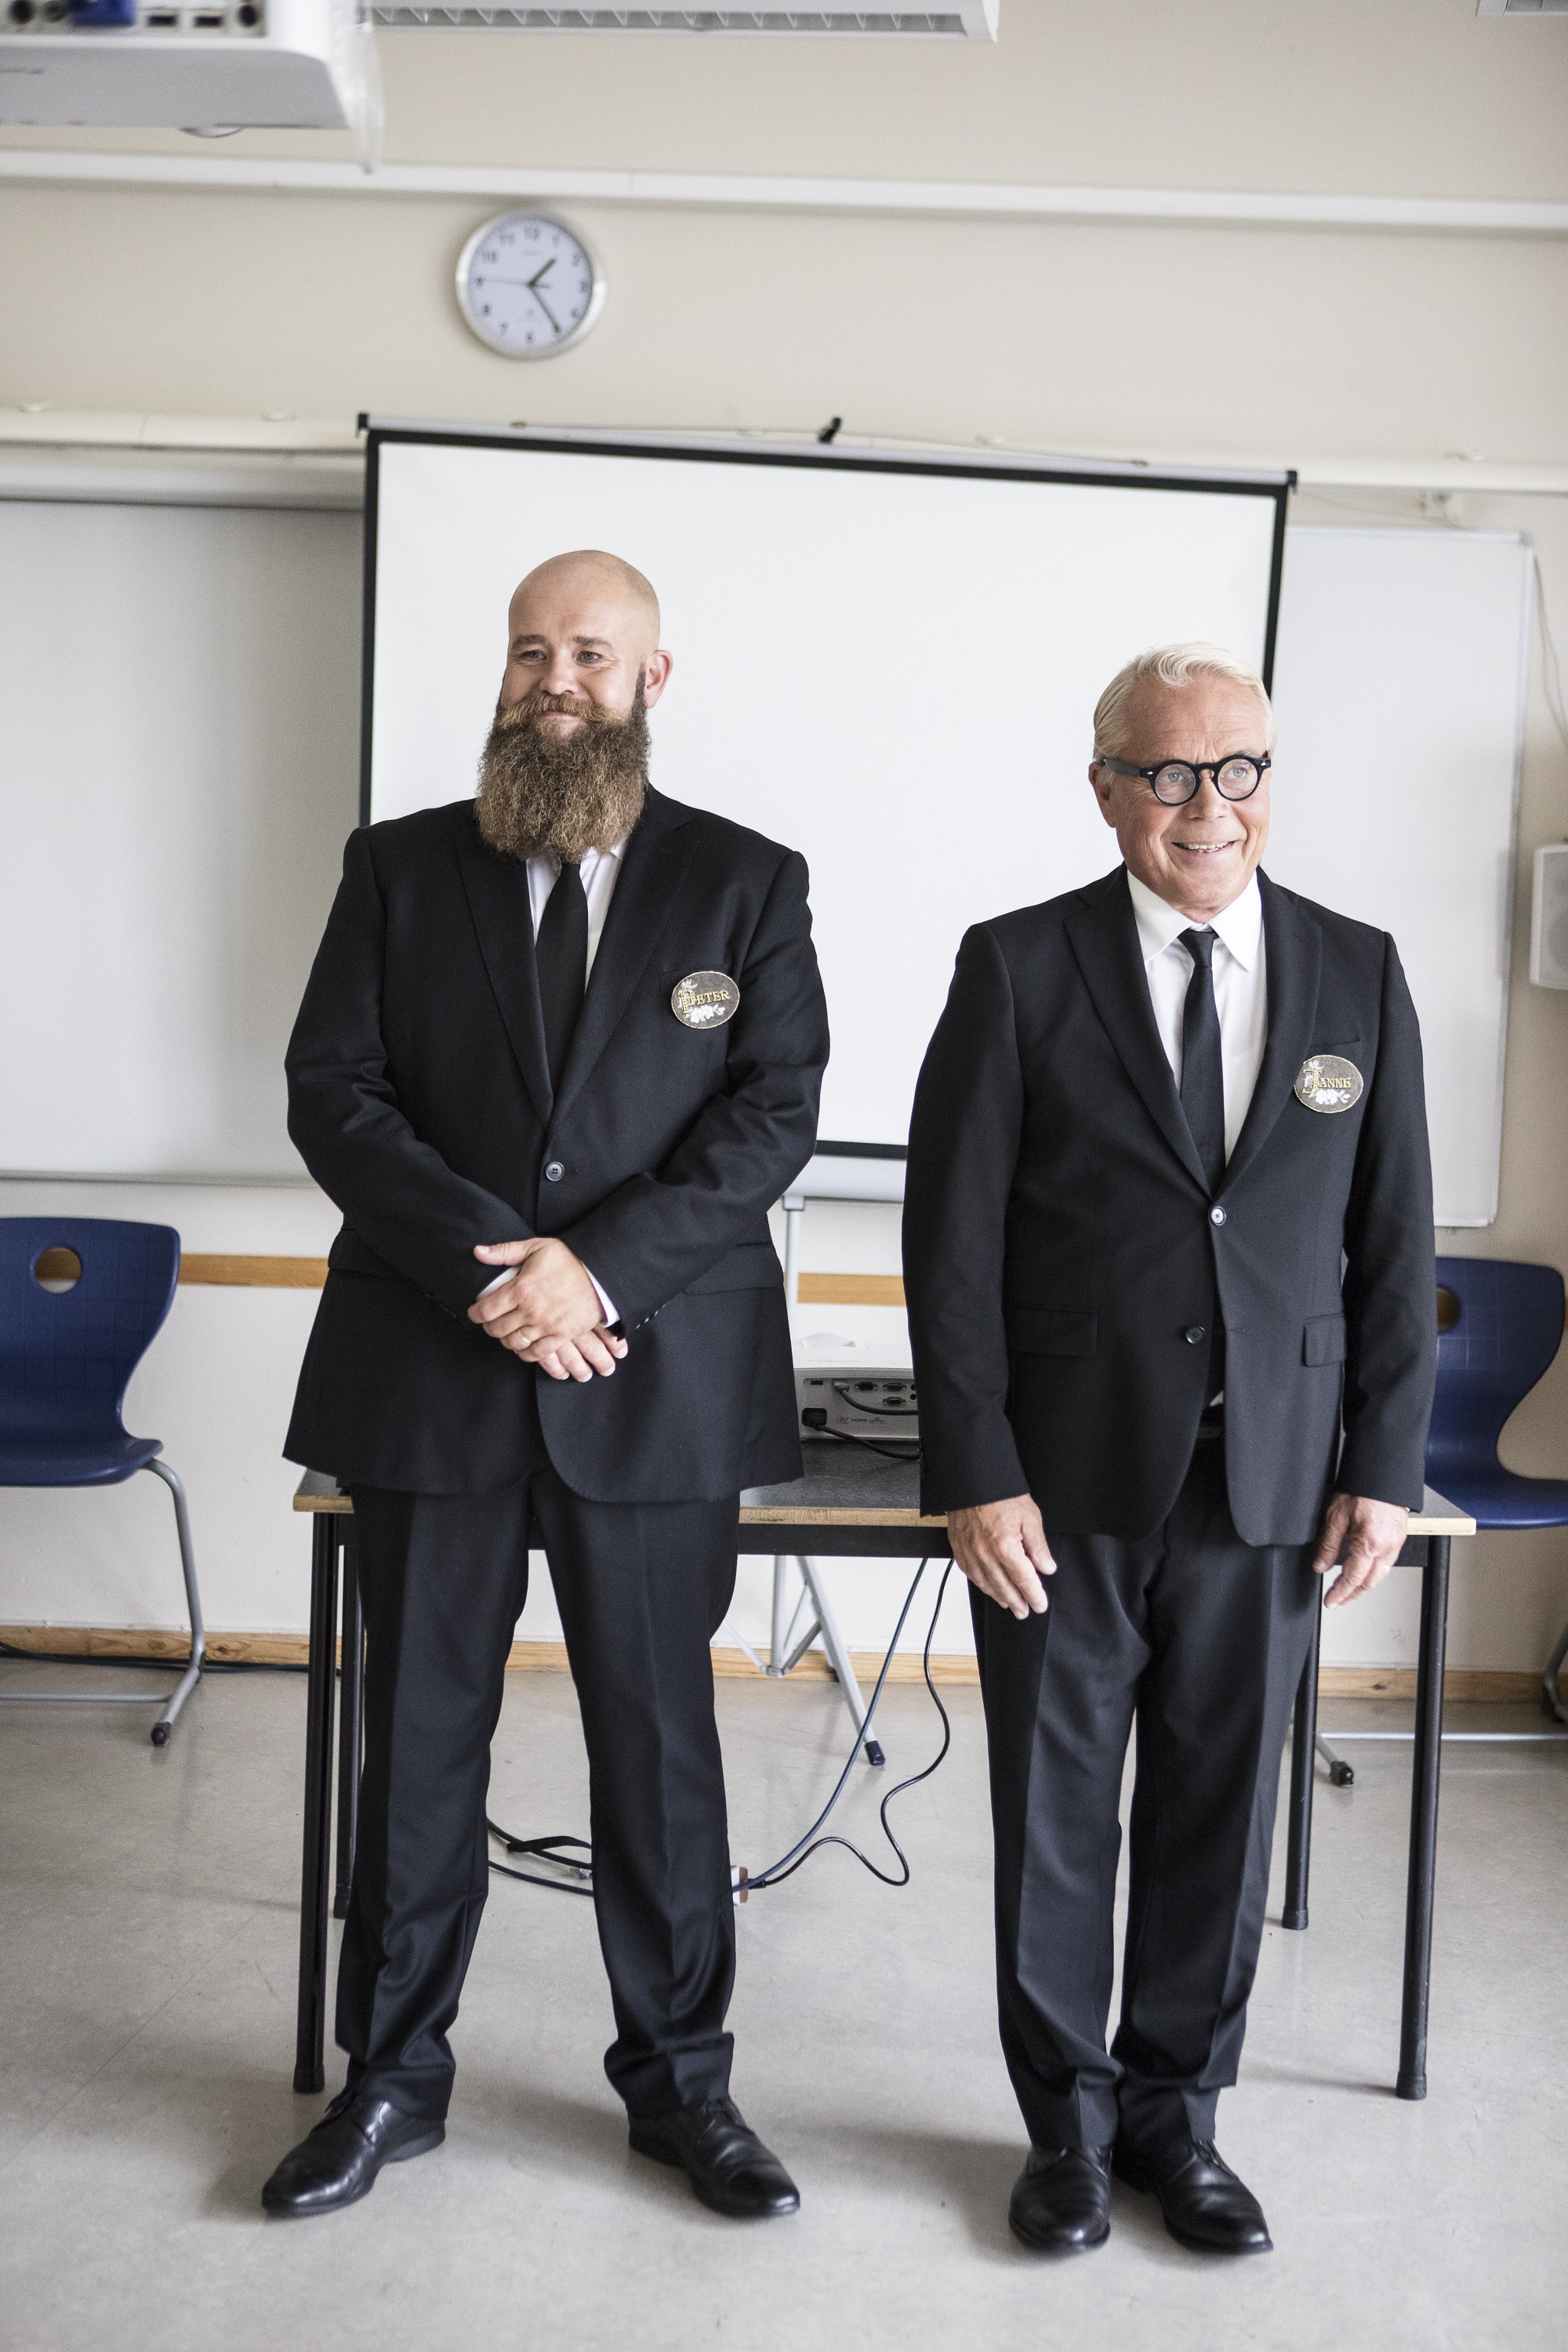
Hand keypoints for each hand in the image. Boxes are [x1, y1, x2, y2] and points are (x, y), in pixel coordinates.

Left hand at [468, 1237, 625, 1380]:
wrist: (600, 1275)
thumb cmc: (568, 1260)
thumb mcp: (536, 1247)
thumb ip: (505, 1251)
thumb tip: (477, 1252)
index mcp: (521, 1288)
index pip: (486, 1309)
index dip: (475, 1314)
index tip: (474, 1313)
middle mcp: (531, 1310)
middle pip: (496, 1329)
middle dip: (488, 1327)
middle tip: (490, 1322)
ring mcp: (546, 1325)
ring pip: (513, 1342)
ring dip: (505, 1340)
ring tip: (506, 1332)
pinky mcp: (561, 1336)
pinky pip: (536, 1353)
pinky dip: (525, 1353)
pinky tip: (523, 1345)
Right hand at [947, 1494, 1054, 1620]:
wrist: (972, 1480)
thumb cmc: (1000, 1495)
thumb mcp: (1030, 1517)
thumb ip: (1039, 1546)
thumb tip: (1046, 1567)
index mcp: (1006, 1546)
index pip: (1024, 1580)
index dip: (1034, 1595)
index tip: (1040, 1604)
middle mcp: (985, 1554)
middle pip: (1004, 1587)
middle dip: (1017, 1602)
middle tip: (1025, 1611)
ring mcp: (970, 1553)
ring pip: (985, 1584)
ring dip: (999, 1596)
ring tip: (1009, 1603)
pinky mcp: (959, 1548)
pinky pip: (970, 1573)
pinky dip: (981, 1584)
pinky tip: (987, 1586)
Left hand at [1313, 1491, 1408, 1607]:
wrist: (1383, 1472)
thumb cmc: (1362, 1488)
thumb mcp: (1336, 1516)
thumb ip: (1328, 1545)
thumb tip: (1321, 1565)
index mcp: (1369, 1544)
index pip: (1352, 1578)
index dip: (1340, 1593)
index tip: (1331, 1601)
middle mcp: (1386, 1548)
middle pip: (1369, 1582)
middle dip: (1353, 1595)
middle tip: (1339, 1602)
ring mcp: (1395, 1543)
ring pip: (1381, 1575)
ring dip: (1365, 1586)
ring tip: (1350, 1591)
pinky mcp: (1399, 1536)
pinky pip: (1388, 1562)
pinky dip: (1375, 1572)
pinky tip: (1366, 1571)